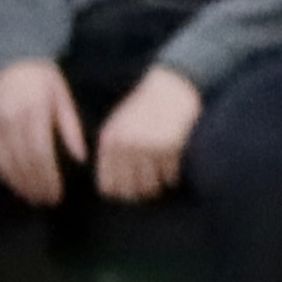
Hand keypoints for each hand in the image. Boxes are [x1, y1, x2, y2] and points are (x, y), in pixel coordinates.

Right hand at [0, 55, 87, 207]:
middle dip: (34, 185)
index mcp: (33, 110)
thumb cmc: (41, 78)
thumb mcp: (62, 98)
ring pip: (3, 161)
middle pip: (21, 161)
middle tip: (46, 201)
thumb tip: (81, 158)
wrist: (7, 56)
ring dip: (17, 183)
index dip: (47, 177)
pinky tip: (11, 182)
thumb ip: (70, 127)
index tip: (56, 194)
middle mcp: (9, 118)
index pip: (39, 153)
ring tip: (30, 197)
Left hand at [96, 65, 206, 203]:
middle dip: (141, 194)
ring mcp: (148, 147)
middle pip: (132, 191)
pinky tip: (173, 165)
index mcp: (109, 142)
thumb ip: (111, 153)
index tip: (129, 191)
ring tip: (161, 177)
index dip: (120, 194)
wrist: (170, 87)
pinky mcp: (171, 147)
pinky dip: (173, 177)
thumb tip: (111, 190)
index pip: (109, 186)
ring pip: (153, 187)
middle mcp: (126, 146)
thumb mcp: (117, 126)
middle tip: (148, 187)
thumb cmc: (143, 109)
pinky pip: (171, 178)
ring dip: (158, 186)